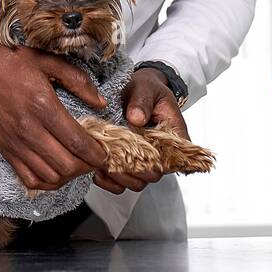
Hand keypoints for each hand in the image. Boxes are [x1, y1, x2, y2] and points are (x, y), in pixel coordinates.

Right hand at [0, 29, 107, 190]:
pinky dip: (47, 182)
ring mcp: (16, 143)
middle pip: (66, 165)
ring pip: (50, 176)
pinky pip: (30, 179)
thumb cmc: (12, 63)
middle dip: (87, 166)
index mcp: (43, 105)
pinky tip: (56, 170)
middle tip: (94, 158)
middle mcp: (29, 129)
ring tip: (77, 163)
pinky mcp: (6, 150)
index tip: (105, 152)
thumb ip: (78, 80)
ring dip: (69, 175)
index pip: (76, 142)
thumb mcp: (47, 61)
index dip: (96, 153)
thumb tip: (101, 103)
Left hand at [93, 67, 185, 193]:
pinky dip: (109, 181)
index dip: (155, 161)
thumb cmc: (147, 89)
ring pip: (136, 183)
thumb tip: (136, 118)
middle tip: (113, 158)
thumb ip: (142, 101)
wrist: (136, 90)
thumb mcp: (146, 88)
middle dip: (133, 170)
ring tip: (102, 165)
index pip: (173, 159)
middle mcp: (161, 154)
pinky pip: (121, 183)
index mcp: (174, 136)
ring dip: (119, 177)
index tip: (135, 152)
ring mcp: (144, 161)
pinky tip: (97, 171)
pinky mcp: (128, 163)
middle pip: (153, 176)